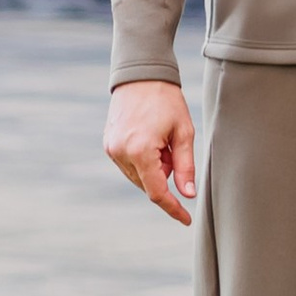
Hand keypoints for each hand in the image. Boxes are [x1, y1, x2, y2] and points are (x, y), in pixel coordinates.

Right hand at [105, 78, 196, 226]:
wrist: (141, 75)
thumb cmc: (167, 101)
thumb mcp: (183, 133)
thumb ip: (185, 166)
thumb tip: (187, 194)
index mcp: (140, 151)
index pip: (157, 192)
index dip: (173, 208)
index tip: (186, 220)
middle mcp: (121, 153)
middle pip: (148, 184)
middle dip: (166, 175)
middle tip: (174, 149)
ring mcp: (111, 149)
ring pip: (138, 176)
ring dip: (155, 168)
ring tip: (163, 140)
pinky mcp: (109, 144)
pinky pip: (130, 165)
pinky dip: (144, 161)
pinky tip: (152, 139)